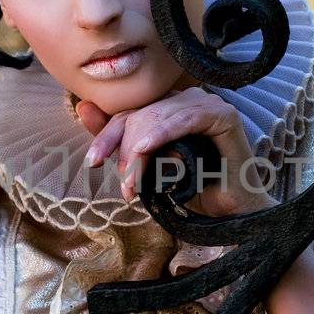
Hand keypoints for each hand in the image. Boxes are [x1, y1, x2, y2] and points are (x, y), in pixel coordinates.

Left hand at [76, 89, 273, 216]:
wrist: (229, 214)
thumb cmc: (192, 189)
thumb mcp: (147, 166)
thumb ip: (119, 140)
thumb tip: (83, 107)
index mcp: (168, 107)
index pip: (128, 114)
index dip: (107, 137)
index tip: (92, 163)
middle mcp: (186, 99)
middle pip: (141, 115)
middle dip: (125, 150)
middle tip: (125, 186)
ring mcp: (206, 103)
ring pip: (158, 117)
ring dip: (140, 151)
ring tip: (133, 182)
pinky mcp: (223, 114)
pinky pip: (185, 118)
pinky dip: (162, 133)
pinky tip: (145, 148)